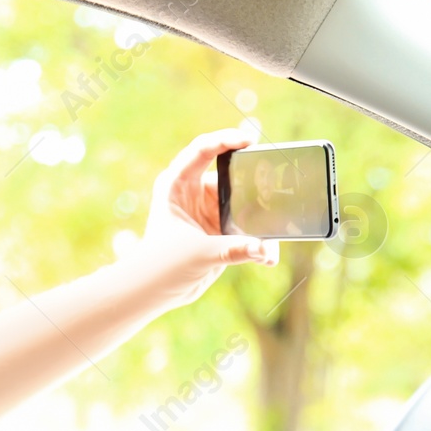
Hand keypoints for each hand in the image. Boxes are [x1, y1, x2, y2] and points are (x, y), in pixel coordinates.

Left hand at [117, 127, 279, 308]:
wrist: (154, 291)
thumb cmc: (161, 265)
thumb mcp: (198, 253)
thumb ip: (234, 249)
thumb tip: (265, 250)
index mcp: (176, 184)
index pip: (202, 149)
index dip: (226, 140)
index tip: (249, 141)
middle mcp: (195, 192)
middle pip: (232, 174)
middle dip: (256, 181)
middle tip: (276, 184)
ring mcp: (210, 209)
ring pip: (244, 202)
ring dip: (261, 216)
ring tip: (274, 229)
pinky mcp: (221, 229)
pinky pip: (247, 226)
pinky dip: (258, 239)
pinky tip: (268, 255)